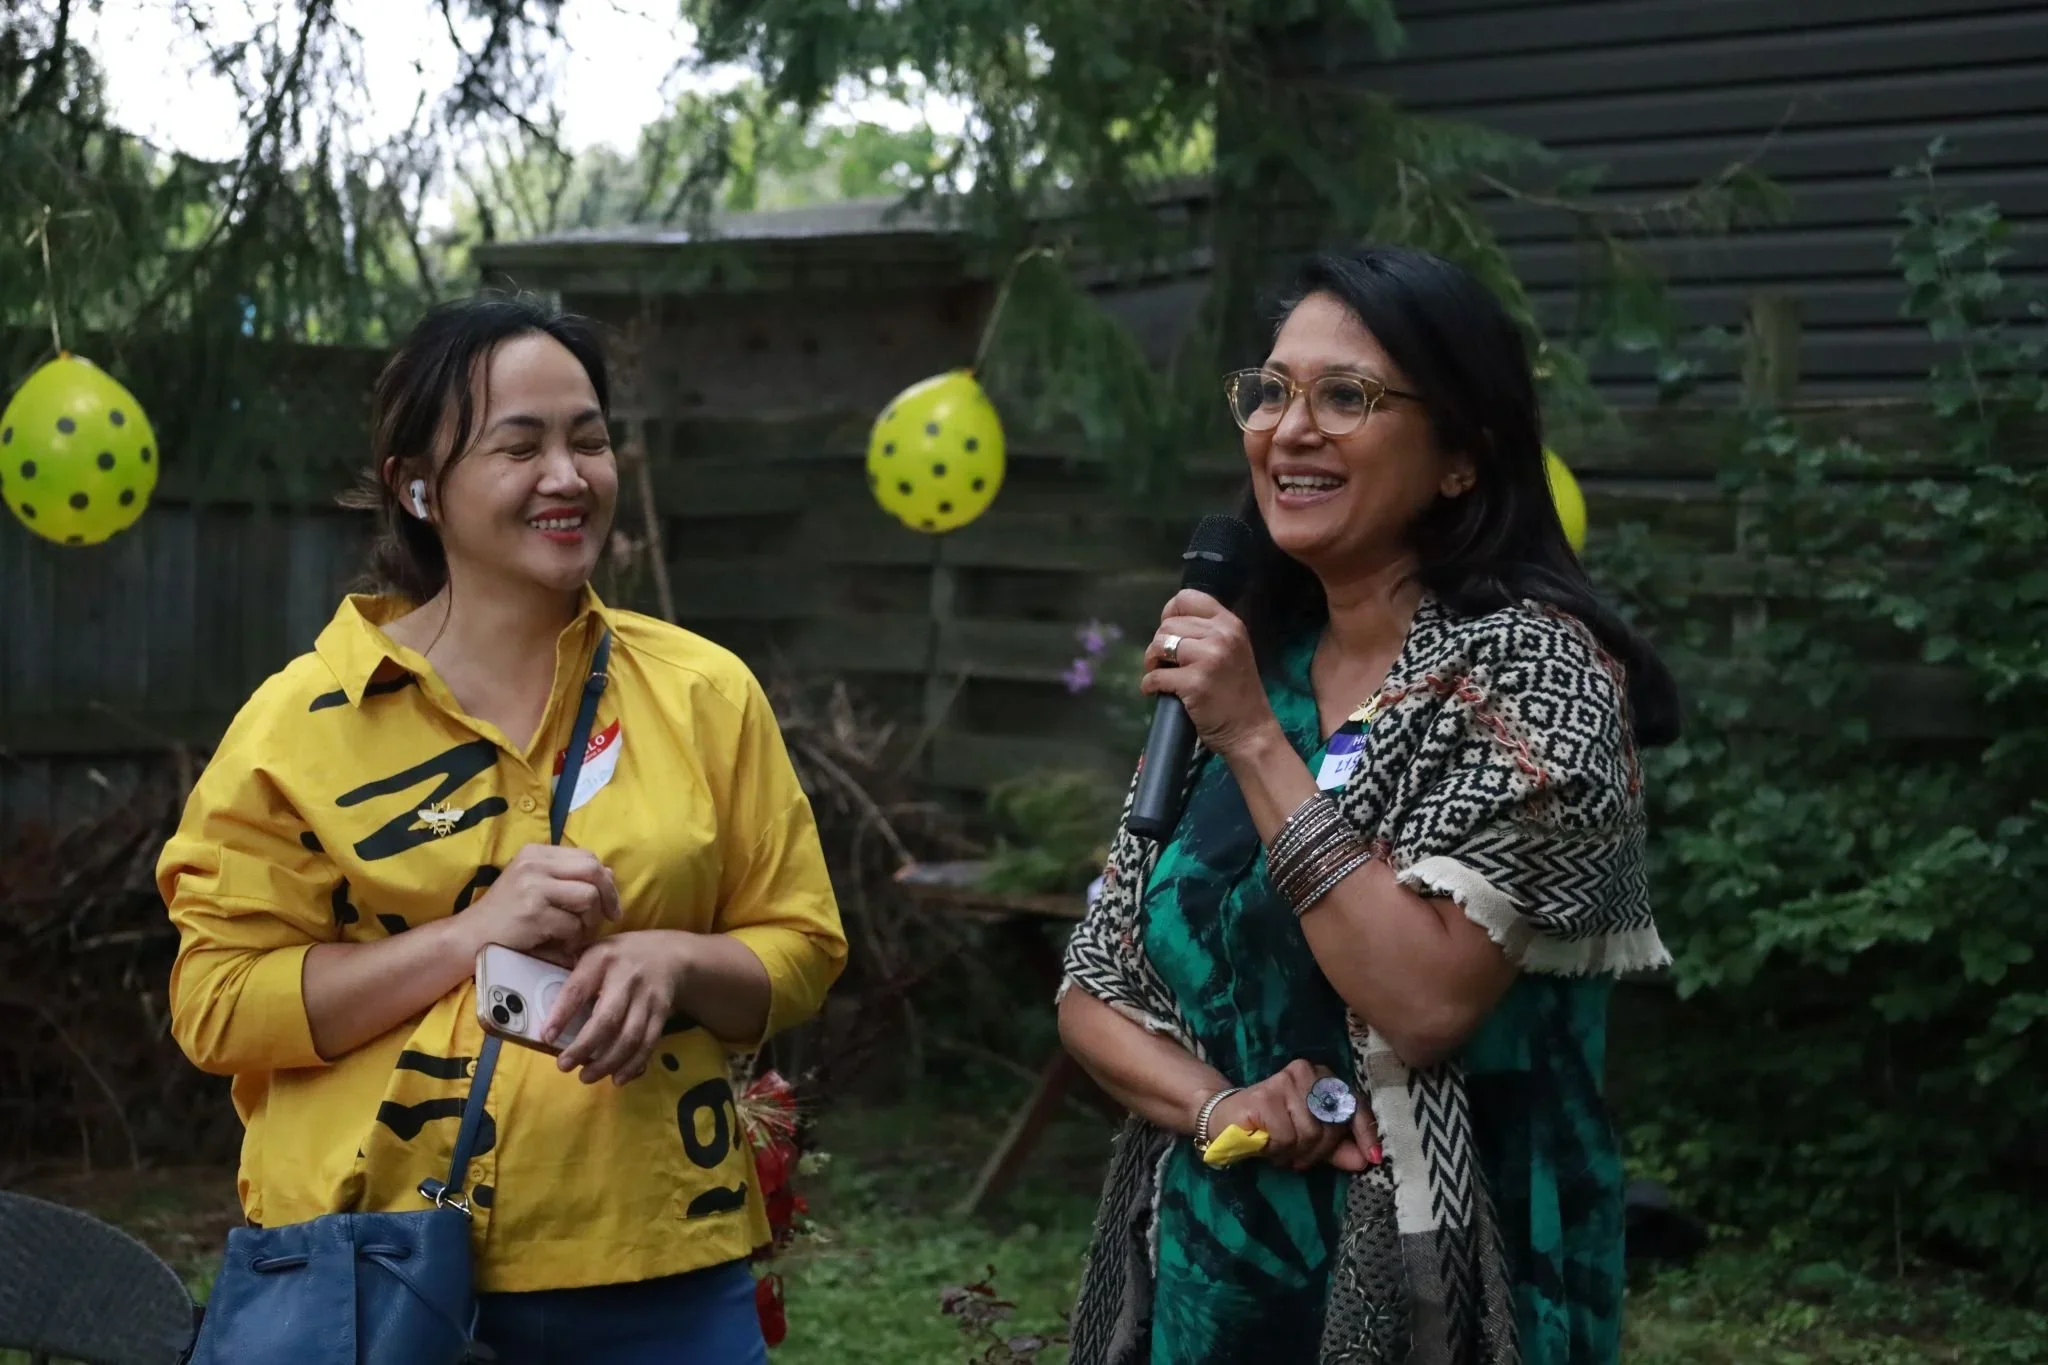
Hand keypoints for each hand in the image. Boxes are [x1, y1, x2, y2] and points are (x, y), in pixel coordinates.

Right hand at [458, 844, 619, 964]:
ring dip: (590, 921)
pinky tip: (561, 944)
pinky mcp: (533, 913)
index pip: (587, 856)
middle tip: (610, 917)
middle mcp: (534, 864)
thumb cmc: (506, 914)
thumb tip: (609, 873)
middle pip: (593, 871)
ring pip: (588, 897)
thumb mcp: (534, 885)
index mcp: (535, 853)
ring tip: (576, 932)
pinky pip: (573, 925)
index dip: (604, 879)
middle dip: (608, 896)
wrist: (470, 938)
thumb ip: (567, 877)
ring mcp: (533, 887)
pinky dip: (573, 939)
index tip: (610, 901)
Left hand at [544, 929, 688, 1085]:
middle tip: (564, 1066)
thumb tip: (539, 1003)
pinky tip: (618, 1078)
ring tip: (586, 1076)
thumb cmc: (622, 956)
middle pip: (607, 1019)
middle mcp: (627, 978)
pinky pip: (648, 1044)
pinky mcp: (662, 1014)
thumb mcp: (596, 951)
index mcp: (602, 959)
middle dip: (584, 1047)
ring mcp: (648, 998)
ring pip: (629, 1037)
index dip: (561, 1014)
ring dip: (607, 1062)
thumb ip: (575, 973)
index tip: (547, 1037)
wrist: (671, 955)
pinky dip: (633, 1064)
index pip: (578, 989)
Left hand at [1142, 590, 1280, 758]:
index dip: (1170, 613)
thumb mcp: (1233, 651)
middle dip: (1158, 644)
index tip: (1168, 632)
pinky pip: (1156, 676)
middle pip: (1168, 625)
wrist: (1251, 731)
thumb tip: (1170, 623)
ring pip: (1159, 645)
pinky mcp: (1195, 683)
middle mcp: (1221, 635)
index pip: (1187, 598)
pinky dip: (1149, 684)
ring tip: (1158, 673)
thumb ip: (1209, 633)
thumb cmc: (1238, 693)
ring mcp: (1208, 658)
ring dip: (1151, 661)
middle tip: (1162, 662)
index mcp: (1230, 624)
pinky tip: (1155, 691)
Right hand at [1207, 1060, 1381, 1172]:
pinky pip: (1286, 1137)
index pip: (1353, 1105)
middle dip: (1317, 1151)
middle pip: (1331, 1126)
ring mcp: (1284, 1082)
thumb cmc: (1272, 1126)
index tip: (1372, 1158)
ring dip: (1294, 1153)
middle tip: (1297, 1156)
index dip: (1365, 1133)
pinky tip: (1265, 1143)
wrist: (1225, 1117)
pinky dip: (1277, 1149)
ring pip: (1309, 1134)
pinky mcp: (1265, 1097)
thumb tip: (1366, 1160)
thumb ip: (1337, 1147)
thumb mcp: (1310, 1138)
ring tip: (1279, 1149)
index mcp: (1322, 1077)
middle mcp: (1306, 1072)